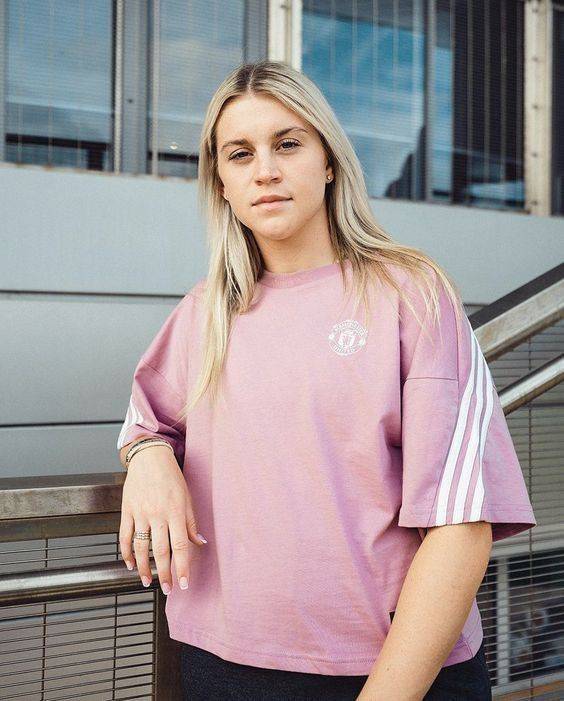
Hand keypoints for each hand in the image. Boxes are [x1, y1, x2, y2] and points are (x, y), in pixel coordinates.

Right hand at [119, 445, 206, 593]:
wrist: (149, 457)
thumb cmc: (171, 477)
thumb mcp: (187, 497)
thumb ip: (192, 523)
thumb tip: (201, 543)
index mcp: (175, 511)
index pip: (180, 545)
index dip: (182, 567)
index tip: (184, 583)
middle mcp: (158, 514)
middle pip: (160, 551)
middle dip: (164, 574)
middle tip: (167, 589)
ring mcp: (140, 513)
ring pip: (140, 547)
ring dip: (143, 568)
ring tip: (147, 582)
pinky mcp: (127, 510)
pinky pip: (124, 536)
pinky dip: (126, 553)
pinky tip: (130, 564)